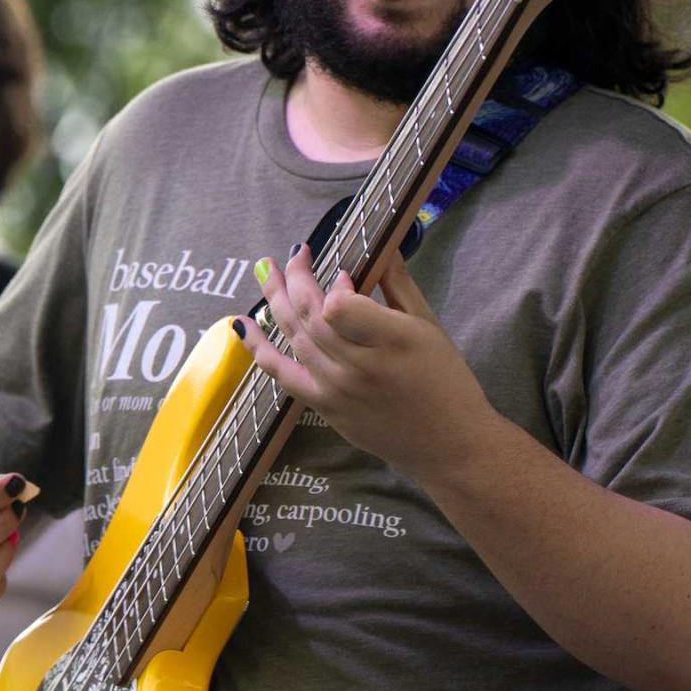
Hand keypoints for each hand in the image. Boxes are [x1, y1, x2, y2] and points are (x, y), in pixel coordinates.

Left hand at [235, 244, 489, 475]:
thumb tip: (379, 246)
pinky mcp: (325, 407)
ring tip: (266, 271)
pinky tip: (242, 324)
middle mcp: (358, 366)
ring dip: (275, 300)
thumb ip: (398, 284)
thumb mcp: (429, 324)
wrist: (447, 443)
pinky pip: (283, 374)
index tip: (345, 273)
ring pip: (294, 337)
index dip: (337, 284)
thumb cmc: (445, 379)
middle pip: (311, 315)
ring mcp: (336, 389)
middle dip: (298, 278)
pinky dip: (259, 349)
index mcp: (391, 341)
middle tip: (296, 253)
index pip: (340, 305)